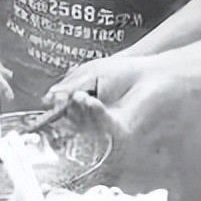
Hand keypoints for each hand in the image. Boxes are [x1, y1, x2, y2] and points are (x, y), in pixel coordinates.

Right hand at [44, 54, 200, 139]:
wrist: (153, 73)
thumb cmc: (125, 71)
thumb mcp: (90, 74)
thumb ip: (69, 86)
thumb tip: (47, 99)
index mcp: (86, 108)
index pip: (64, 116)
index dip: (54, 112)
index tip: (47, 106)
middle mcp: (95, 121)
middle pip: (71, 122)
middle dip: (67, 109)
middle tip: (70, 95)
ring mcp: (107, 126)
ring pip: (84, 124)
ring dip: (79, 108)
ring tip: (82, 94)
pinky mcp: (121, 128)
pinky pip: (102, 124)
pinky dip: (95, 112)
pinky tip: (90, 100)